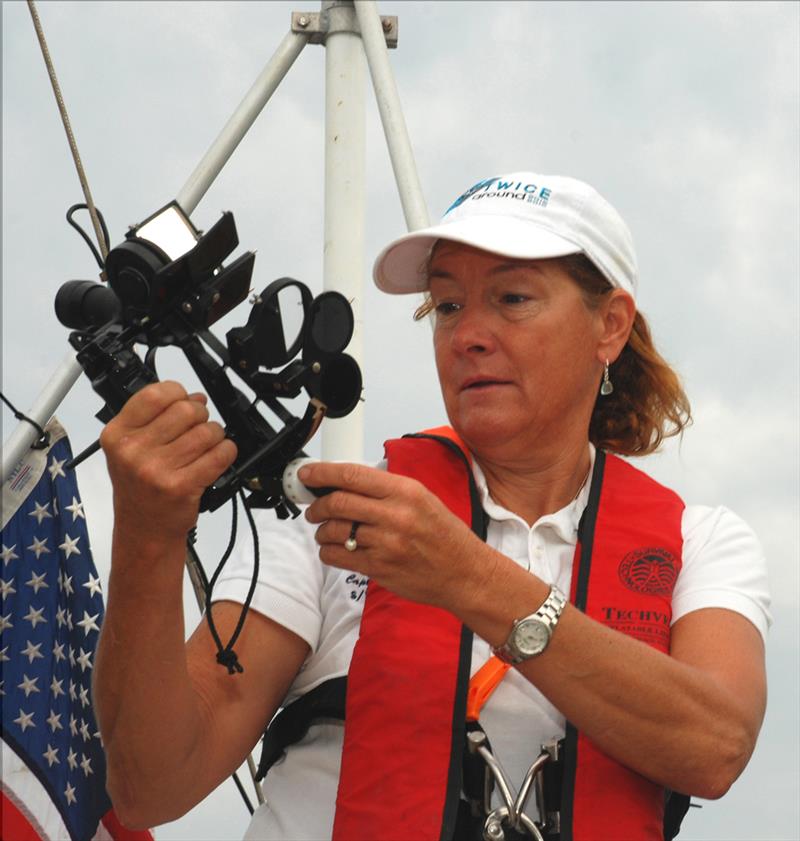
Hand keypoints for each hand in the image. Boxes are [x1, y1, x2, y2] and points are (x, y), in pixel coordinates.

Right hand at [100, 381, 236, 544]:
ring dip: (215, 435)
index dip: (178, 393)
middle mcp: (133, 451)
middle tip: (197, 427)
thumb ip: (156, 419)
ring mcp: (157, 470)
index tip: (183, 401)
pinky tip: (217, 457)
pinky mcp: (181, 486)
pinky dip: (226, 452)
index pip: (155, 394)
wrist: (143, 529)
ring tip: (205, 447)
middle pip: (186, 410)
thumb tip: (195, 397)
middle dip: (200, 415)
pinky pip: (220, 454)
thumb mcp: (130, 449)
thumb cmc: (139, 487)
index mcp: (117, 434)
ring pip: (207, 431)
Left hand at [302, 462, 494, 610]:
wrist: (464, 573)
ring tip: (325, 530)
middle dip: (317, 504)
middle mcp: (395, 516)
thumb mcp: (423, 499)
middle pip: (337, 502)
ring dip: (321, 530)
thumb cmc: (445, 535)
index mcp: (406, 492)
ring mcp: (386, 544)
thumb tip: (346, 482)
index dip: (322, 473)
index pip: (352, 476)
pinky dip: (328, 551)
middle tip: (313, 506)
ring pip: (334, 531)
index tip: (307, 474)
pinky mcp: (379, 568)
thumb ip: (386, 490)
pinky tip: (334, 549)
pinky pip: (338, 557)